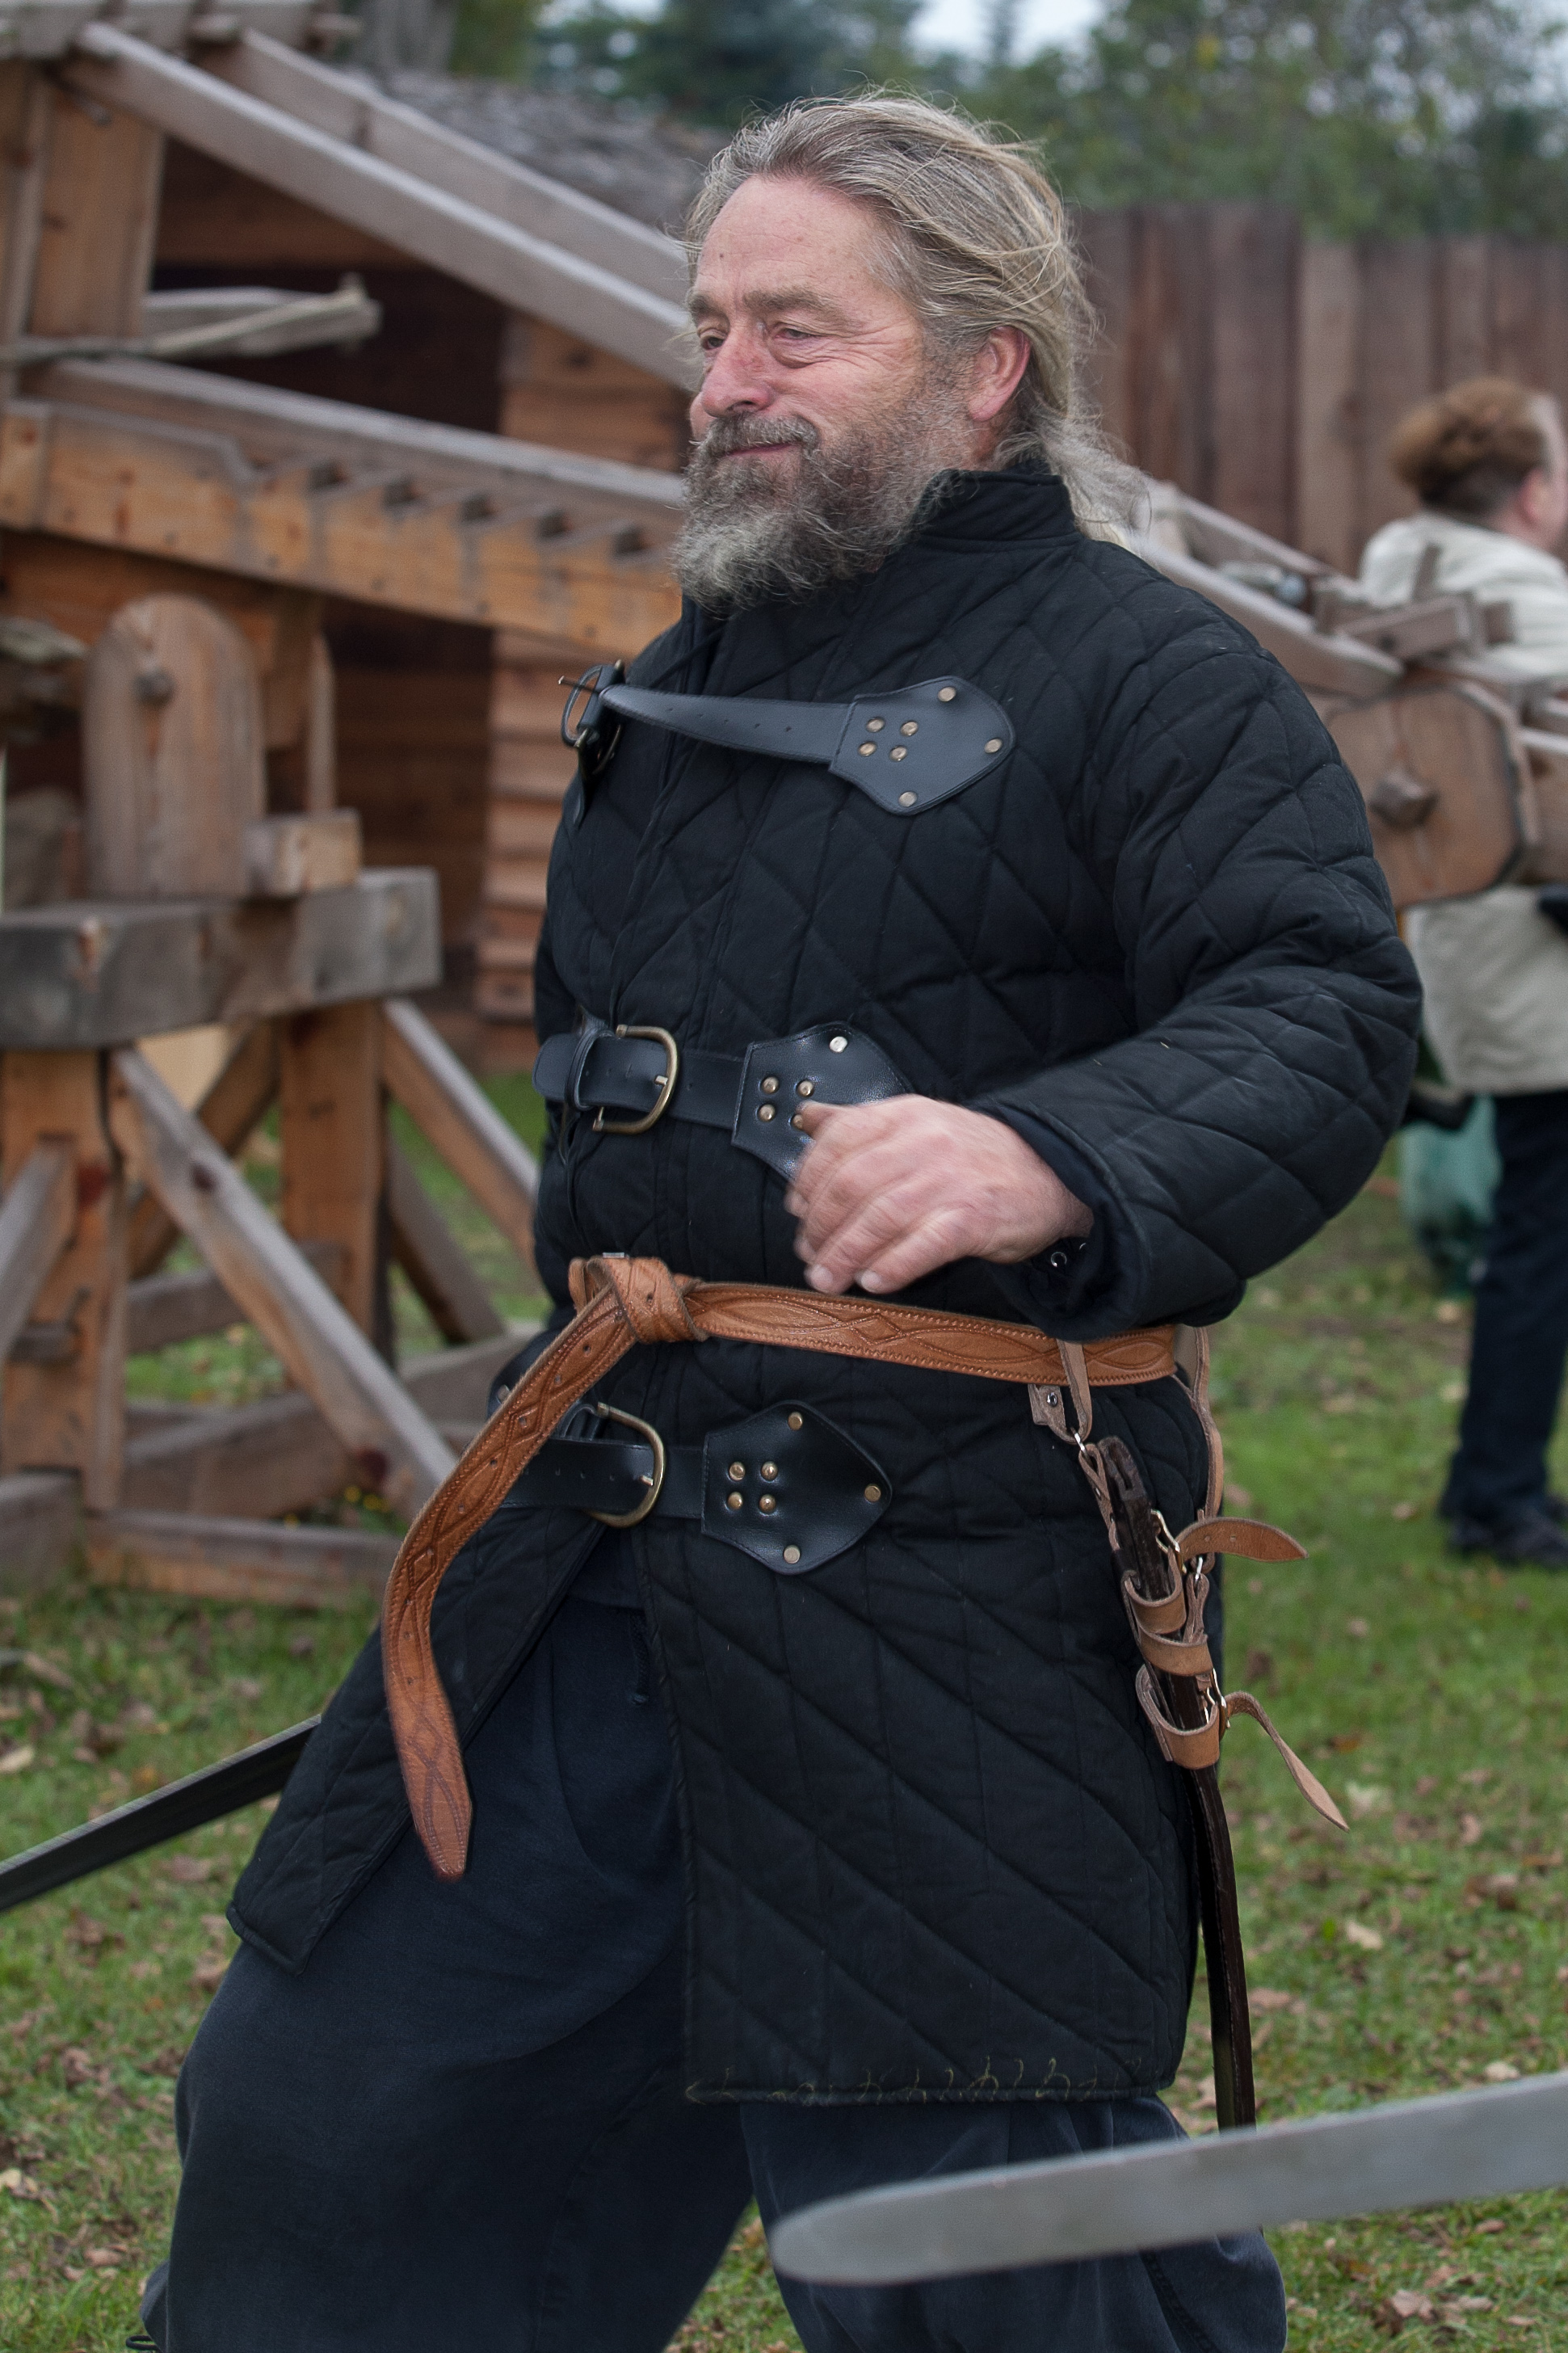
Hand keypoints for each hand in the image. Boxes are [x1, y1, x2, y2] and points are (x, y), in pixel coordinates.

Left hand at [784, 1096, 1091, 1295]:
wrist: (1050, 1171)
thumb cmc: (975, 1155)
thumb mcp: (918, 1123)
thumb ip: (860, 1122)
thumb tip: (807, 1118)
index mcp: (905, 1115)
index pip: (840, 1140)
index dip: (808, 1180)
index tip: (797, 1211)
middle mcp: (925, 1142)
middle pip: (852, 1184)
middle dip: (821, 1226)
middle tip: (809, 1255)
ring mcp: (951, 1179)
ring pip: (881, 1218)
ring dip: (846, 1254)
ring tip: (829, 1278)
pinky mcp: (976, 1217)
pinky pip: (925, 1244)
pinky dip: (894, 1266)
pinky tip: (874, 1281)